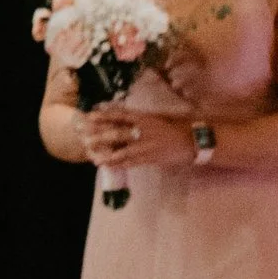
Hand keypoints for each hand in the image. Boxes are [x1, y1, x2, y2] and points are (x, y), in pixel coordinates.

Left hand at [77, 106, 194, 172]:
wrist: (193, 141)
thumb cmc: (177, 126)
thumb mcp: (159, 118)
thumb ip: (142, 119)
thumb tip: (125, 119)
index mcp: (145, 118)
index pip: (121, 115)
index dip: (105, 115)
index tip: (90, 114)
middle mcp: (143, 131)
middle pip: (116, 134)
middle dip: (99, 136)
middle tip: (84, 136)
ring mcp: (146, 146)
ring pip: (120, 151)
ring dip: (105, 154)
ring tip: (92, 155)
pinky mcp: (149, 158)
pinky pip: (130, 162)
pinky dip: (117, 163)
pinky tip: (106, 164)